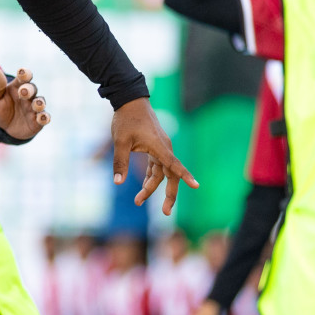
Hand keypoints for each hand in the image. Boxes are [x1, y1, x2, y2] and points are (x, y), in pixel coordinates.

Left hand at [0, 67, 50, 140]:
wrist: (3, 128)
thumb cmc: (0, 109)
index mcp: (18, 86)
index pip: (23, 77)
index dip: (24, 74)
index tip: (21, 72)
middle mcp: (28, 96)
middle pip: (32, 89)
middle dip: (29, 90)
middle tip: (23, 92)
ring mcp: (34, 108)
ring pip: (40, 102)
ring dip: (40, 103)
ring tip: (37, 104)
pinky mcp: (38, 121)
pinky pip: (44, 118)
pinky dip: (45, 117)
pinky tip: (42, 118)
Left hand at [111, 97, 197, 214]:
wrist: (130, 101)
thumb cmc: (126, 119)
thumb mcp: (120, 141)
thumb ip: (120, 162)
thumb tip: (118, 182)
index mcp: (159, 146)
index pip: (174, 165)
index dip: (185, 176)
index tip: (196, 186)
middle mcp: (164, 148)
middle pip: (171, 175)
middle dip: (169, 194)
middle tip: (165, 213)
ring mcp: (160, 148)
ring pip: (161, 172)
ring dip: (151, 186)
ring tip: (137, 201)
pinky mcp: (155, 147)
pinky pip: (157, 166)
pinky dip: (150, 176)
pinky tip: (143, 187)